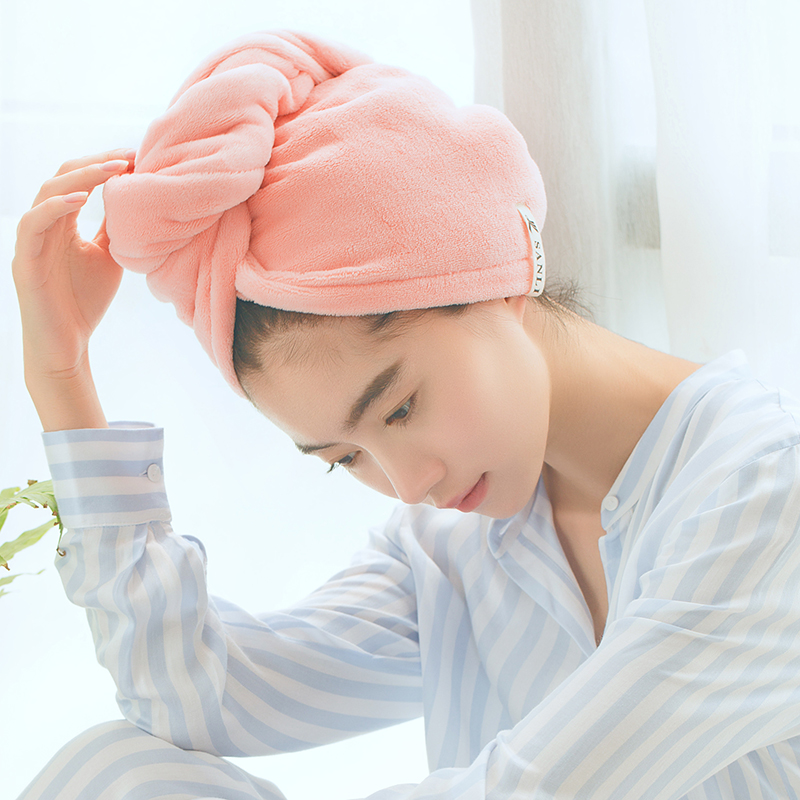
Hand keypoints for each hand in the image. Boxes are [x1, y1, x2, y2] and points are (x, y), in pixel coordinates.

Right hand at [12, 150, 134, 429]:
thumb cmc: (85, 300)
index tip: (137, 157)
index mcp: (62, 223)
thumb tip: (141, 204)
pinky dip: (54, 207)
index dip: (104, 165)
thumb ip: (116, 231)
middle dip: (95, 163)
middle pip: (62, 177)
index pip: (79, 181)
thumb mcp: (110, 258)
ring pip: (46, 194)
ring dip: (80, 178)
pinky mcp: (25, 261)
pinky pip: (32, 225)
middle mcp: (44, 225)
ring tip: (112, 169)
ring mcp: (31, 242)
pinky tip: (80, 198)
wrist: (68, 344)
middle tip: (129, 156)